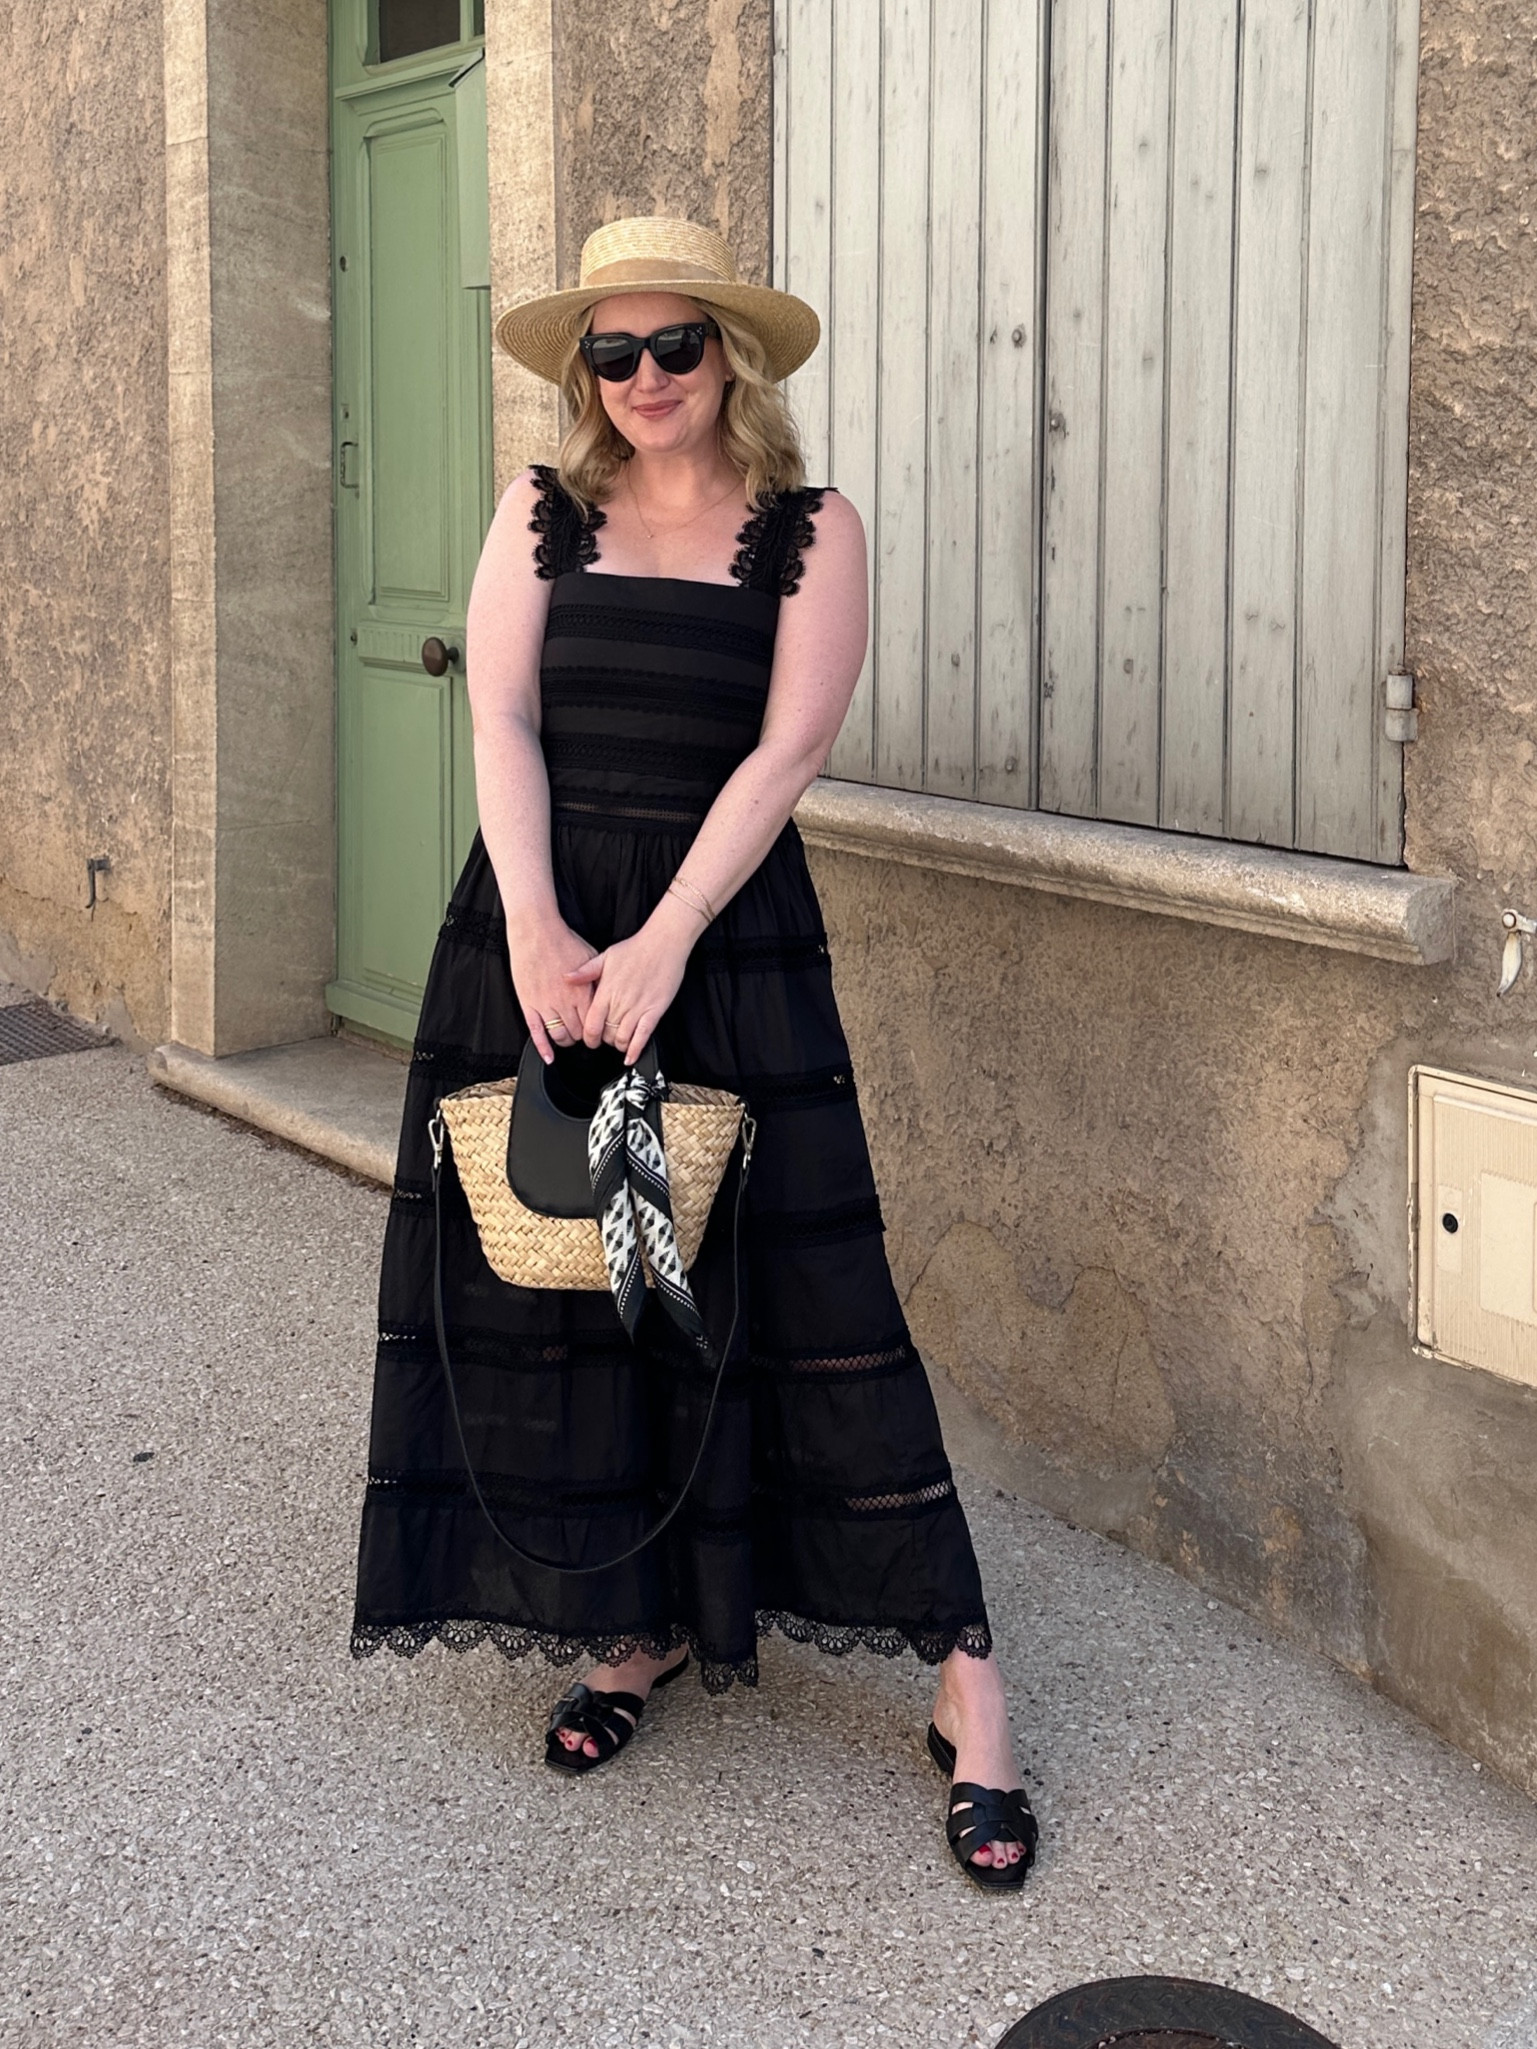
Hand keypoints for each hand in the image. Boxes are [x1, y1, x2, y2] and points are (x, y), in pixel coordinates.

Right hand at [507, 917, 598, 1063]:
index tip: (598, 1031)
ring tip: (568, 1038)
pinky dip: (543, 1048)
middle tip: (584, 1036)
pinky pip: (536, 1032)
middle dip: (583, 1037)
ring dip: (566, 1041)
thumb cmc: (562, 941)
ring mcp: (545, 1005)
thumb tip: (607, 995)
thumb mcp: (590, 959)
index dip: (598, 1030)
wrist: (535, 932)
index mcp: (583, 992)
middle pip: (579, 1033)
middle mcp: (565, 1002)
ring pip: (560, 1036)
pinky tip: (549, 1057)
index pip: (595, 1023)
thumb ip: (597, 980)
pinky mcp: (529, 1005)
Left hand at [564, 909, 693, 1063]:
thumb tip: (566, 978)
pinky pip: (643, 1036)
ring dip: (618, 1045)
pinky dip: (635, 1050)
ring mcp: (638, 1008)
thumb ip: (585, 971)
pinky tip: (630, 1057)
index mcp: (607, 991)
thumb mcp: (606, 956)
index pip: (591, 1023)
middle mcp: (621, 1002)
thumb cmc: (636, 948)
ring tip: (618, 1043)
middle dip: (604, 1041)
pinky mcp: (655, 1011)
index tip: (589, 1040)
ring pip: (622, 1038)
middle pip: (606, 1034)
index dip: (588, 1037)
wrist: (663, 943)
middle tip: (605, 1040)